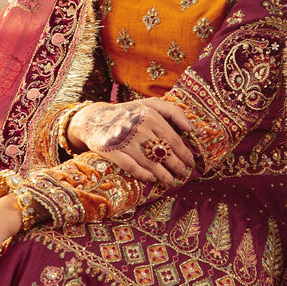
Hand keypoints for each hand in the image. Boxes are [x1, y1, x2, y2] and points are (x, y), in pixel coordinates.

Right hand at [68, 99, 194, 185]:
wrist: (94, 119)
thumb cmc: (129, 112)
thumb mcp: (150, 105)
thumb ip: (173, 112)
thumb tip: (192, 129)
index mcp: (150, 116)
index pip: (174, 140)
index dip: (185, 154)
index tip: (192, 163)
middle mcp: (138, 128)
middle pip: (164, 154)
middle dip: (177, 167)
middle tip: (183, 174)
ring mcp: (124, 141)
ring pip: (150, 163)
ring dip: (163, 175)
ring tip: (171, 180)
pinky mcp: (112, 152)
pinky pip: (131, 167)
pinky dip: (143, 174)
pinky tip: (151, 178)